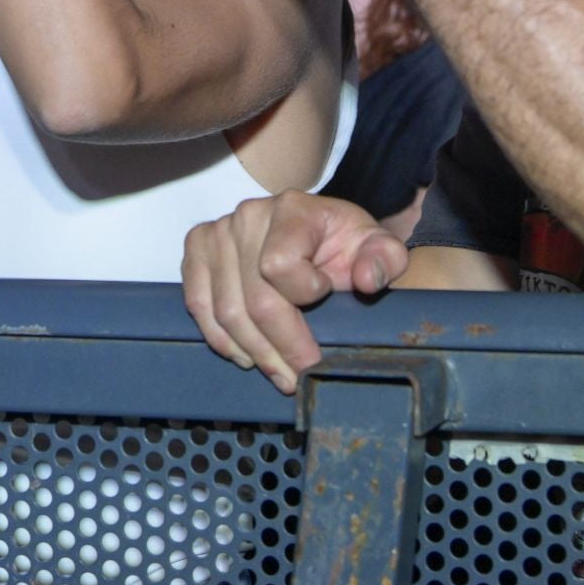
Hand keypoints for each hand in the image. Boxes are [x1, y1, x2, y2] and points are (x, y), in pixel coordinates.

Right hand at [182, 191, 407, 393]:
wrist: (316, 232)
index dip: (303, 295)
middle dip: (280, 347)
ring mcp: (218, 231)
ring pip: (226, 311)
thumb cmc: (344, 245)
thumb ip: (385, 259)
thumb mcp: (377, 247)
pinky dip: (219, 338)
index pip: (278, 266)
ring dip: (253, 352)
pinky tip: (244, 355)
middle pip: (252, 299)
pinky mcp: (198, 249)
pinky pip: (197, 304)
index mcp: (293, 208)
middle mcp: (248, 214)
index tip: (325, 302)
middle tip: (300, 376)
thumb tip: (367, 279)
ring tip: (278, 373)